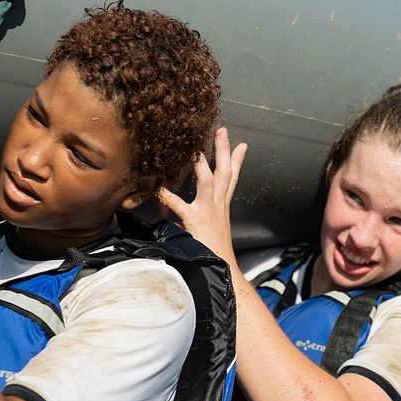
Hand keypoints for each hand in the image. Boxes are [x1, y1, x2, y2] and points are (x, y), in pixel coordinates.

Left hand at [157, 127, 246, 265]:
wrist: (223, 270)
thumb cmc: (214, 252)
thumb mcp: (213, 228)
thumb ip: (201, 216)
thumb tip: (185, 212)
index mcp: (222, 206)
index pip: (232, 179)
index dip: (237, 160)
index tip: (241, 144)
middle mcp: (218, 205)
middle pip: (225, 172)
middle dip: (224, 150)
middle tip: (222, 130)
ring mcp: (209, 211)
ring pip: (209, 181)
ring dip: (203, 163)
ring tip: (196, 147)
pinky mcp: (196, 221)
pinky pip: (180, 206)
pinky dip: (168, 197)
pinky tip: (159, 188)